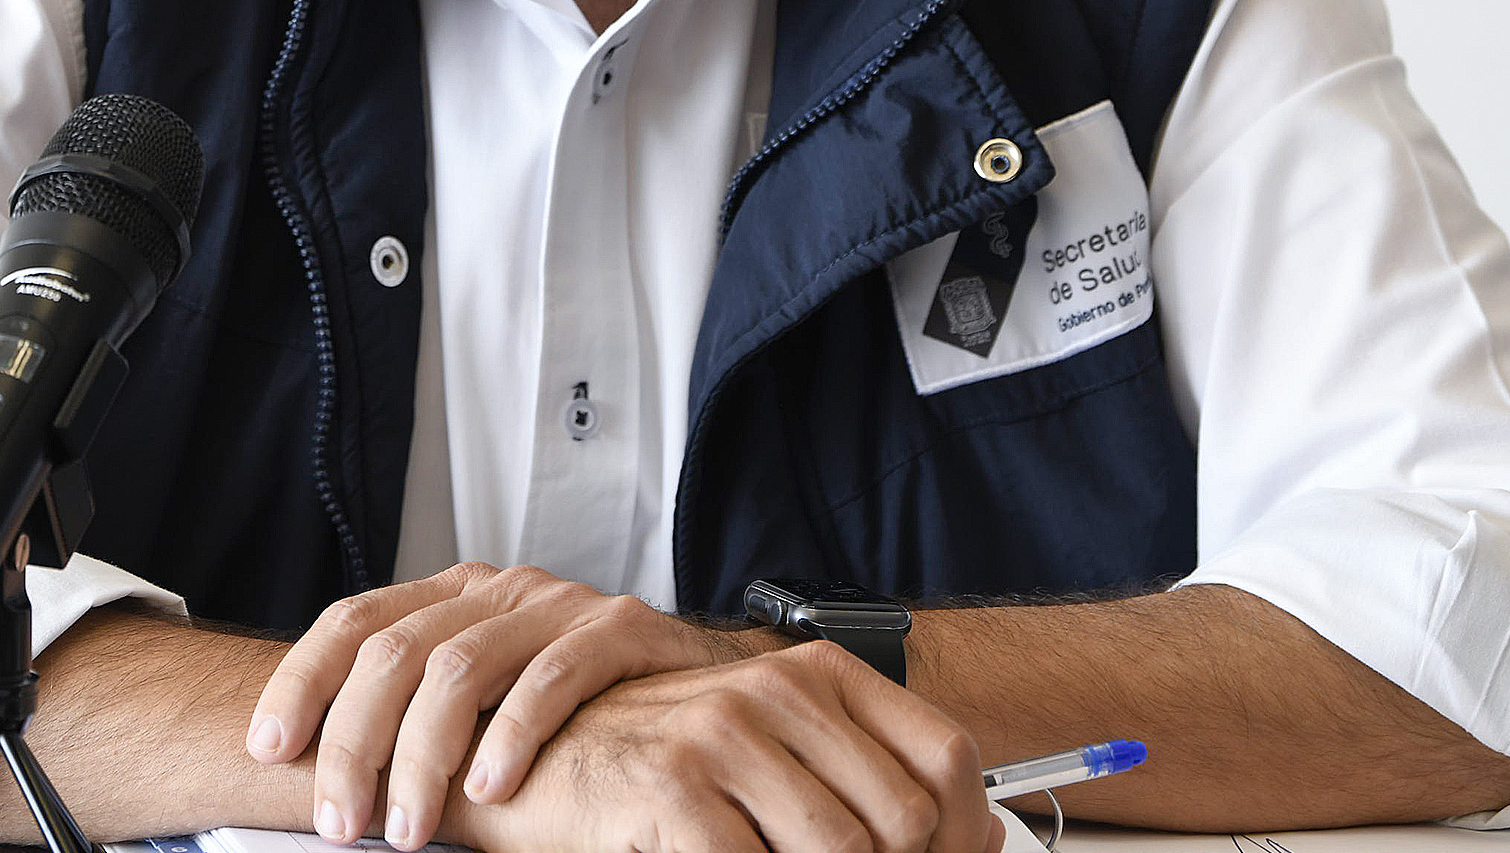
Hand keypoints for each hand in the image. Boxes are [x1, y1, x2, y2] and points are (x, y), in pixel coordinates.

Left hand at [246, 561, 749, 846]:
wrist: (703, 683)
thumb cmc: (581, 706)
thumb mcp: (487, 697)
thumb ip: (420, 711)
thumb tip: (325, 776)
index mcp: (450, 594)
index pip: (353, 621)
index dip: (302, 680)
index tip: (267, 748)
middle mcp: (496, 589)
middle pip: (396, 651)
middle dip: (355, 742)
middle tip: (339, 824)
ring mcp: (557, 604)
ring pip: (462, 666)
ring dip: (423, 756)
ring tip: (409, 830)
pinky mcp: (618, 629)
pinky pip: (553, 676)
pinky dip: (513, 734)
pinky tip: (491, 789)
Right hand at [453, 639, 999, 852]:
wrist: (527, 762)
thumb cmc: (655, 766)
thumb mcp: (772, 753)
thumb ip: (864, 779)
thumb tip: (982, 836)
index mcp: (815, 674)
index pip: (945, 758)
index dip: (962, 835)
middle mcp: (775, 690)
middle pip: (902, 820)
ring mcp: (722, 735)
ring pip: (840, 851)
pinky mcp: (674, 789)